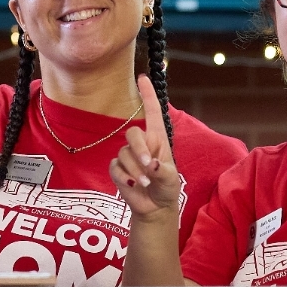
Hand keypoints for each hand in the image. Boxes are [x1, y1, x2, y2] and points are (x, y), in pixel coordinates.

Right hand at [111, 76, 179, 220]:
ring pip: (124, 154)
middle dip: (139, 149)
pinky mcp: (118, 168)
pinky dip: (124, 177)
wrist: (154, 208)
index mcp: (158, 139)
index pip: (152, 112)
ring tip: (146, 183)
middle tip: (148, 165)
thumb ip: (162, 171)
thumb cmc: (166, 188)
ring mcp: (128, 155)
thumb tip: (151, 164)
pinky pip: (115, 167)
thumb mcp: (170, 180)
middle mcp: (142, 144)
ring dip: (135, 170)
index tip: (143, 78)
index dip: (148, 95)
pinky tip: (133, 185)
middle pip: (132, 133)